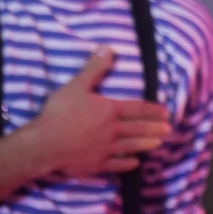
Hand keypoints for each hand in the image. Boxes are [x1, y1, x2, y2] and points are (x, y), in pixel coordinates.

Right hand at [26, 46, 170, 177]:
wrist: (44, 145)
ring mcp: (106, 150)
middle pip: (138, 129)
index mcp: (110, 110)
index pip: (137, 109)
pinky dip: (128, 164)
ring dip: (147, 144)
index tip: (165, 112)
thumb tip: (107, 48)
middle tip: (169, 129)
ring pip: (132, 147)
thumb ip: (94, 68)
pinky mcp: (96, 165)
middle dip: (155, 128)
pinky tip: (135, 163)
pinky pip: (117, 165)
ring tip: (159, 144)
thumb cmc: (59, 113)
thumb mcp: (76, 85)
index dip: (152, 110)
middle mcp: (112, 131)